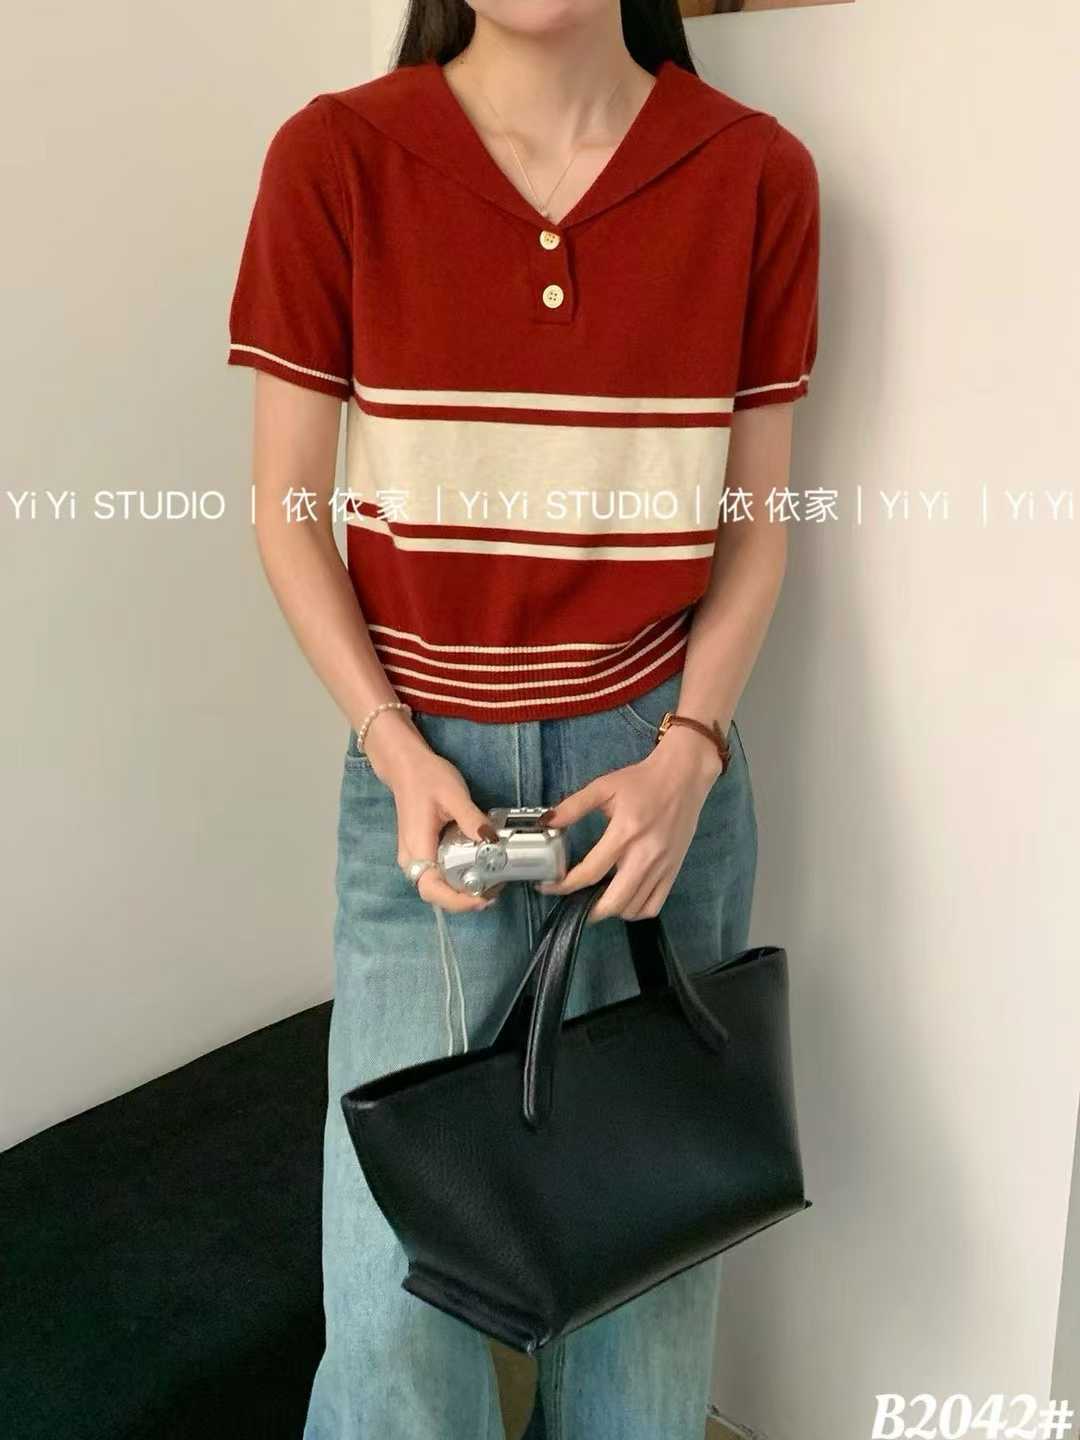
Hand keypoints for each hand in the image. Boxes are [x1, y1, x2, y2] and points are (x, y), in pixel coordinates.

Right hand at [362, 709, 498, 912]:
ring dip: (462, 889)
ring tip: (490, 882)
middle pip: (436, 892)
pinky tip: (478, 866)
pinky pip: (438, 872)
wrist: (405, 765)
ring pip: (437, 884)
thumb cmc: (426, 777)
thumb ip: (471, 818)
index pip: (432, 889)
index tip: (482, 899)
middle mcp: (411, 858)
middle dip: (464, 898)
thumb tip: (492, 841)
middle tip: (494, 891)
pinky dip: (457, 876)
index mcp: (417, 848)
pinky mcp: (422, 850)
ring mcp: (415, 856)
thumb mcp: (453, 794)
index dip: (456, 901)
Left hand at [536, 726, 724, 921]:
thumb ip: (574, 806)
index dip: (564, 885)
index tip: (548, 886)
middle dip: (588, 910)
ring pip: (633, 908)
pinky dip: (635, 911)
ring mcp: (662, 866)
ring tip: (596, 899)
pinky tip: (623, 899)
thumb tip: (546, 822)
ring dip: (610, 910)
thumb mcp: (604, 787)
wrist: (683, 777)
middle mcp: (645, 854)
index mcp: (625, 832)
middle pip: (614, 901)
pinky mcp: (674, 871)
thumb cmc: (642, 781)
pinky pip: (653, 906)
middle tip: (572, 902)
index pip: (591, 872)